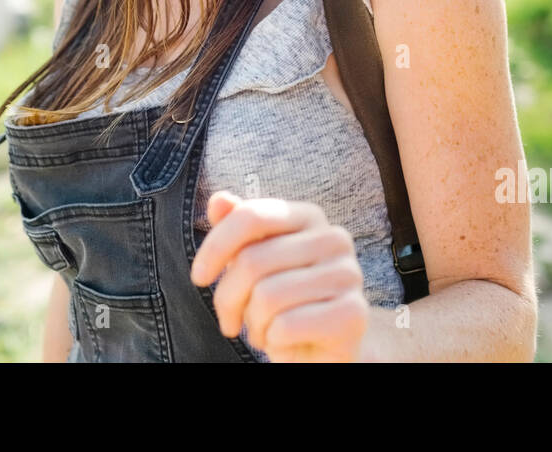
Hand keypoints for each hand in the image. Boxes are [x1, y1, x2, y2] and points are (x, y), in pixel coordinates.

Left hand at [190, 190, 369, 361]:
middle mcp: (335, 238)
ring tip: (263, 330)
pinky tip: (283, 341)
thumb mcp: (254, 265)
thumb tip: (218, 200)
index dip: (215, 247)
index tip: (198, 277)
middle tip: (232, 321)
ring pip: (267, 297)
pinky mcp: (353, 313)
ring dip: (253, 323)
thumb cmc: (283, 303)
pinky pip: (286, 326)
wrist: (321, 350)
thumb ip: (239, 230)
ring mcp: (348, 274)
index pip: (251, 216)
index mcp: (310, 216)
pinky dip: (273, 341)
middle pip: (252, 260)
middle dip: (228, 299)